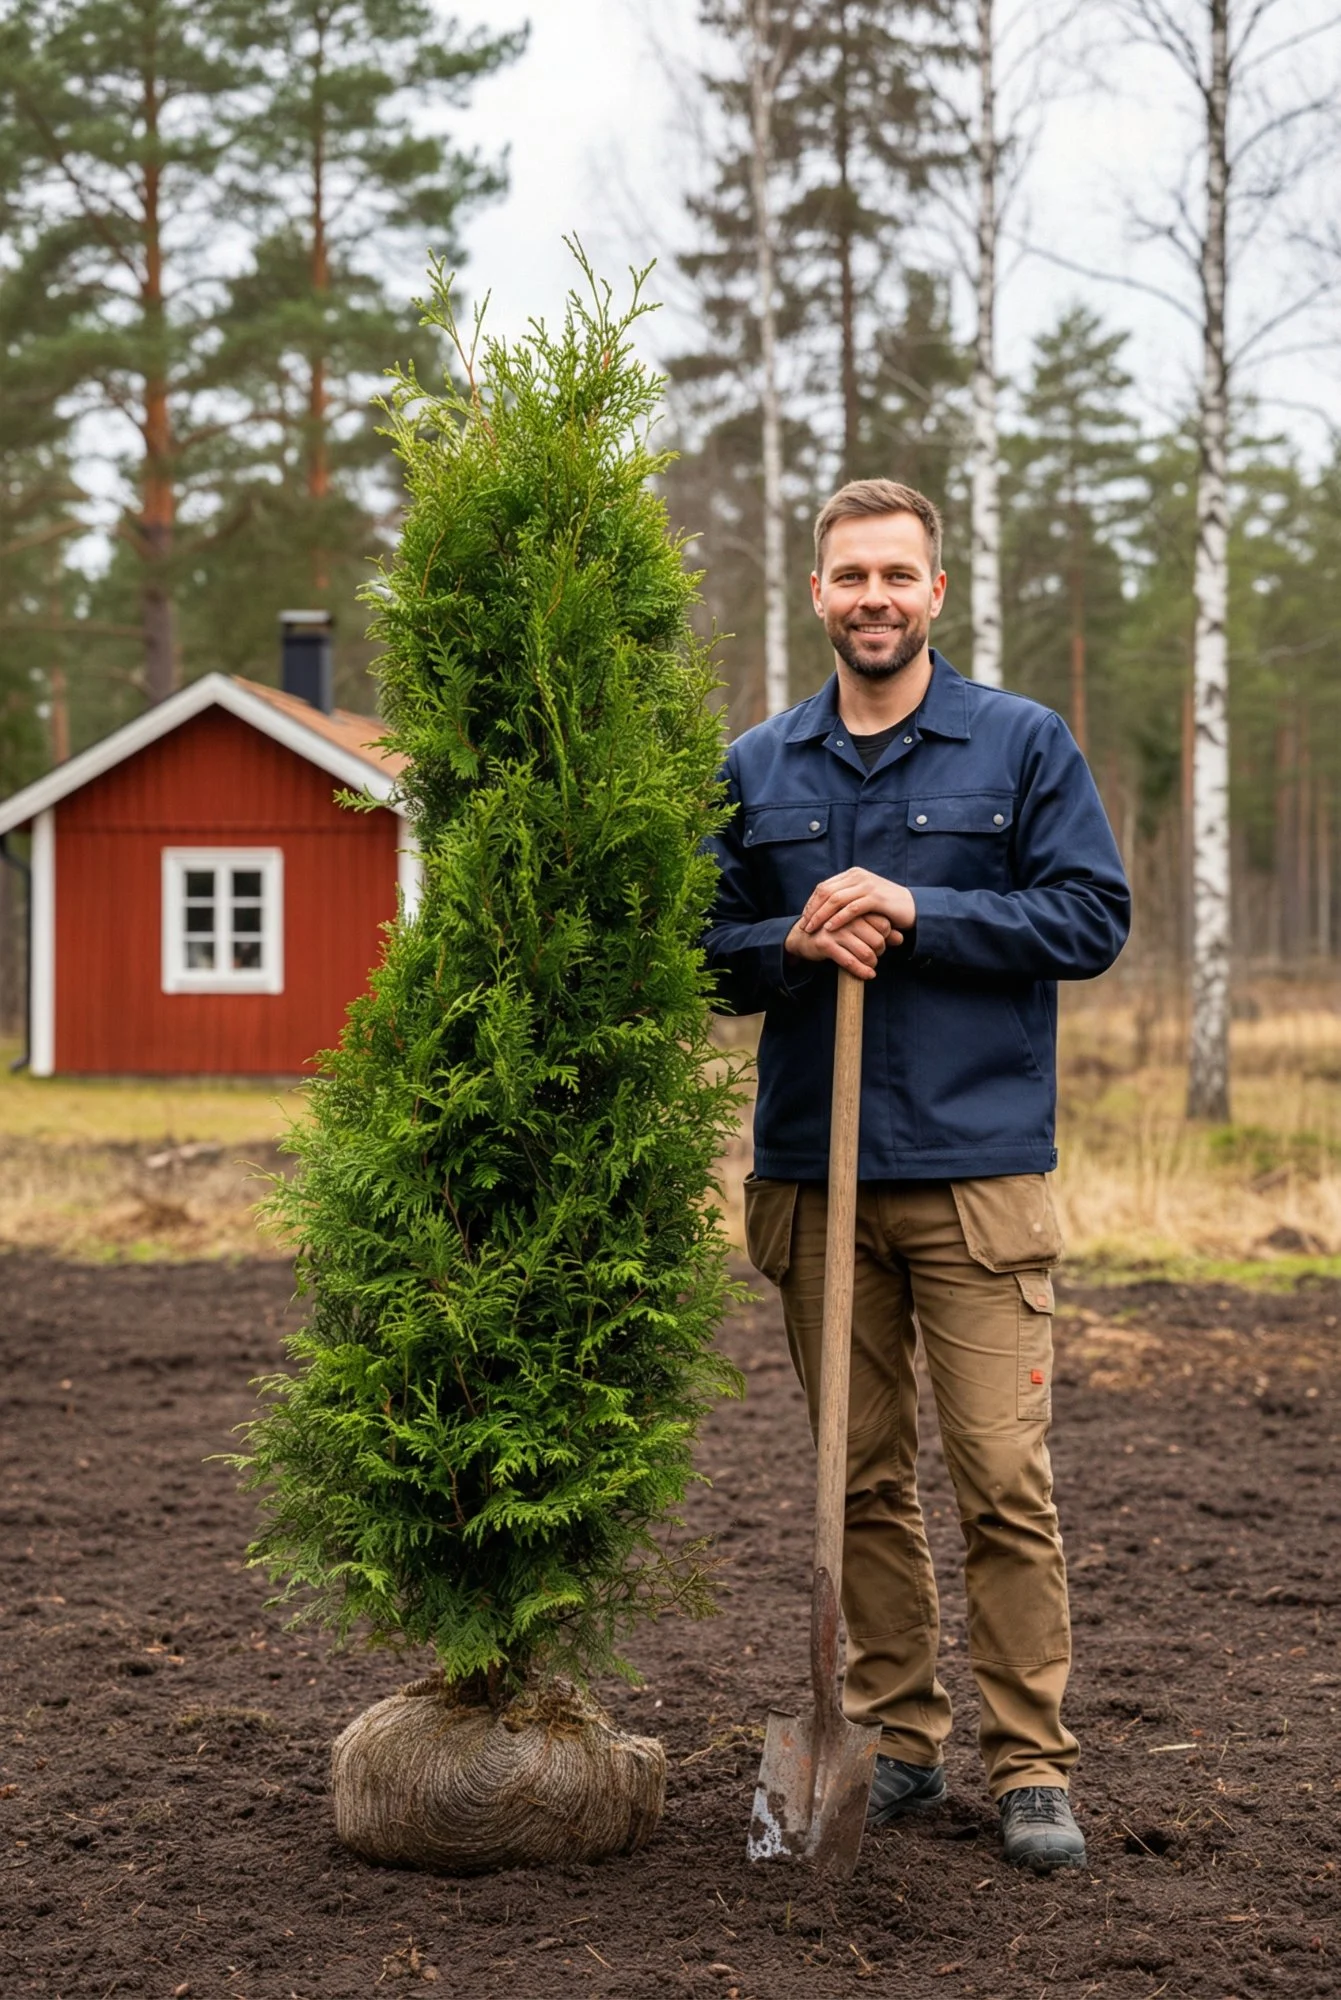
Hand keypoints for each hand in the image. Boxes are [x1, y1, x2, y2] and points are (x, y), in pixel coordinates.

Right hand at [785, 911, 891, 979]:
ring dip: (872, 963)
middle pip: (878, 939)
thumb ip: (879, 930)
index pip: (884, 923)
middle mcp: (847, 918)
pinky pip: (850, 962)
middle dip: (880, 951)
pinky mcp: (826, 945)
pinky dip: (862, 971)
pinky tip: (868, 975)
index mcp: (855, 908)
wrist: (803, 936)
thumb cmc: (835, 930)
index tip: (882, 942)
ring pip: (866, 952)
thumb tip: (901, 938)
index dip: (887, 936)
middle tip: (876, 955)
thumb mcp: (857, 926)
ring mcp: (836, 931)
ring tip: (871, 965)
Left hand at [800, 868, 915, 941]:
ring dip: (821, 916)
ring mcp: (867, 885)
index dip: (811, 903)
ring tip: (812, 929)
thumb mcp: (863, 898)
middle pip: (826, 892)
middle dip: (812, 910)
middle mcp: (858, 876)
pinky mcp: (876, 898)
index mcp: (853, 874)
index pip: (824, 887)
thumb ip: (846, 898)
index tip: (804, 918)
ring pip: (835, 900)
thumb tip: (823, 908)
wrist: (913, 908)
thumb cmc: (885, 907)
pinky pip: (851, 908)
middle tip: (804, 926)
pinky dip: (838, 919)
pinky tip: (830, 929)